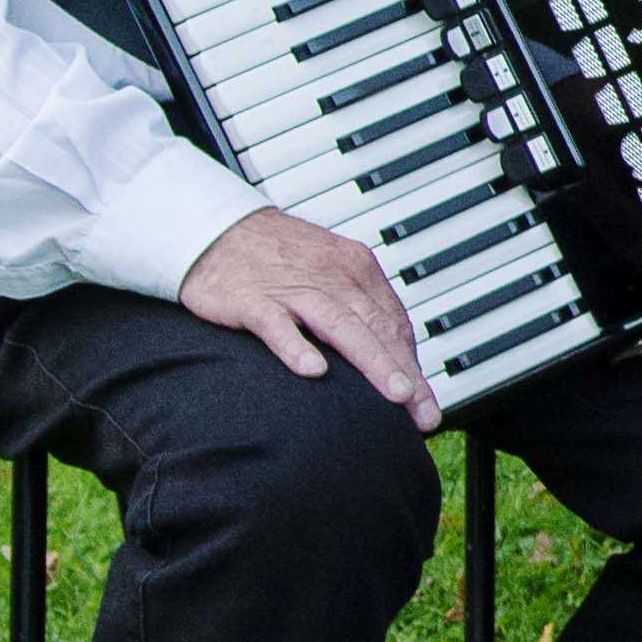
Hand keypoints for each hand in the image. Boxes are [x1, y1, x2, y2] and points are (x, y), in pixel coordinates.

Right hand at [179, 205, 430, 420]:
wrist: (216, 229)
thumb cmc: (276, 259)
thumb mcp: (328, 272)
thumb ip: (357, 308)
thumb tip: (390, 353)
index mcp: (356, 270)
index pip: (394, 323)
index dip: (413, 365)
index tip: (426, 405)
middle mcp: (333, 277)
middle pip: (379, 328)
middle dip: (406, 373)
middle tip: (424, 413)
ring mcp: (293, 289)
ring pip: (342, 326)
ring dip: (373, 362)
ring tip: (397, 395)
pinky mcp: (252, 300)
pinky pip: (277, 325)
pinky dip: (296, 347)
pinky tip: (314, 371)